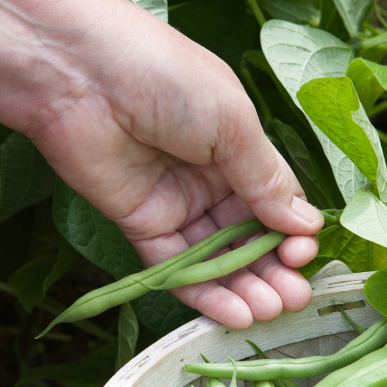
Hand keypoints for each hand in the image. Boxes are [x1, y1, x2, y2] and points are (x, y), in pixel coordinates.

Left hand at [25, 1, 323, 328]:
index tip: (305, 254)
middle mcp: (209, 176)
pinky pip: (175, 266)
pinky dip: (204, 292)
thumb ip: (266, 178)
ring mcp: (174, 202)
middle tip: (295, 299)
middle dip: (274, 269)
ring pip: (216, 257)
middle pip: (249, 235)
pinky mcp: (139, 224)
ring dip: (245, 287)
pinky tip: (234, 313)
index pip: (275, 200)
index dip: (292, 231)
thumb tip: (307, 223)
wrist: (79, 74)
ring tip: (271, 312)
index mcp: (237, 144)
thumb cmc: (165, 77)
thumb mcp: (233, 123)